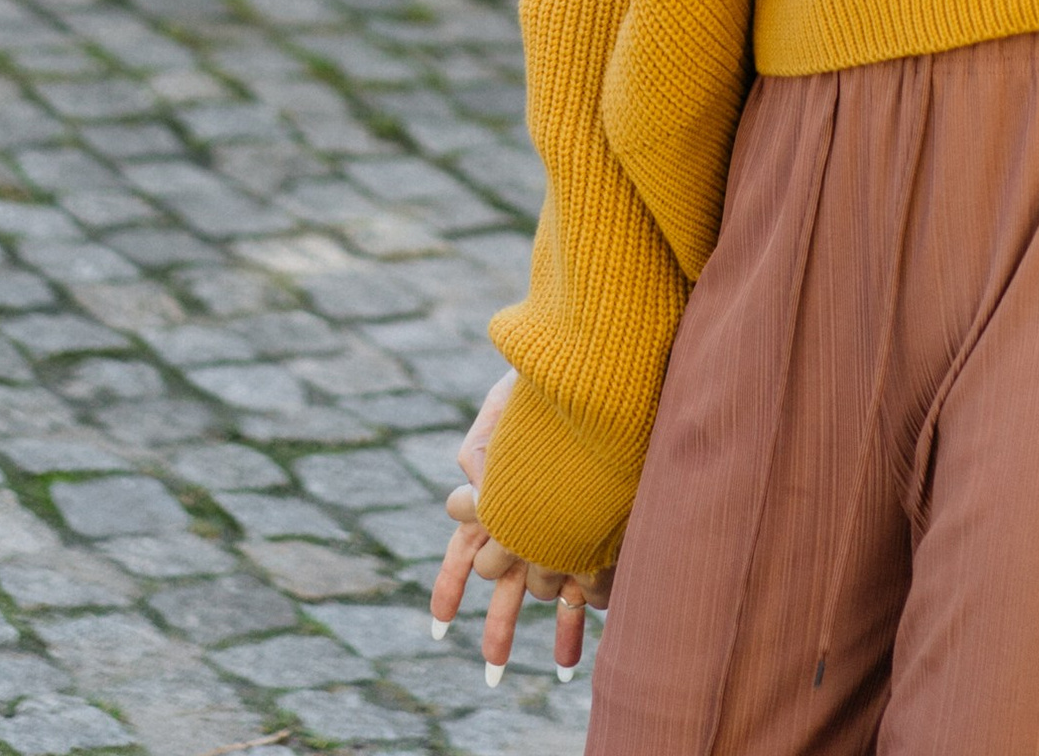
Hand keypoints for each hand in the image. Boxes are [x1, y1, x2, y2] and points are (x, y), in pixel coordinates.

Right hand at [427, 372, 611, 684]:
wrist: (593, 365)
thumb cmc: (541, 383)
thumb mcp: (504, 408)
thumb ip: (483, 451)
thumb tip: (468, 494)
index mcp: (499, 495)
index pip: (468, 550)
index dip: (452, 588)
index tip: (440, 627)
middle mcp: (529, 517)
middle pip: (510, 585)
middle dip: (502, 628)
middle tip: (494, 672)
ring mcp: (564, 522)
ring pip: (551, 589)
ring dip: (553, 629)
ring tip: (559, 672)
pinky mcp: (599, 520)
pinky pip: (593, 574)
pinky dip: (588, 612)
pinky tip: (594, 643)